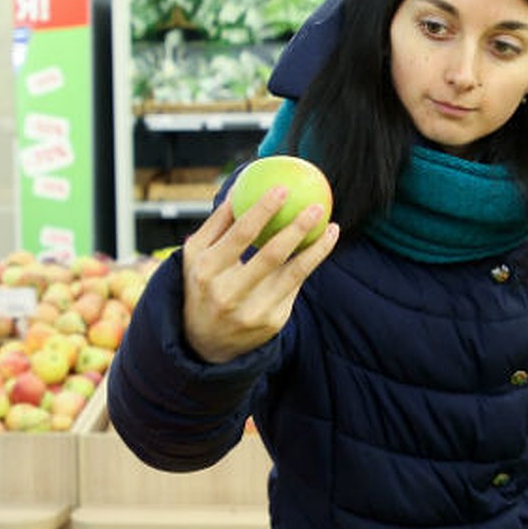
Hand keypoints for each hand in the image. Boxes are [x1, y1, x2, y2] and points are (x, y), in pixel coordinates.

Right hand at [181, 185, 338, 363]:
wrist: (204, 344)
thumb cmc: (202, 285)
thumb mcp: (196, 255)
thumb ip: (217, 223)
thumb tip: (241, 185)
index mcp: (206, 270)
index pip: (240, 235)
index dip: (263, 210)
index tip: (283, 189)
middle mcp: (228, 293)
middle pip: (270, 255)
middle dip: (297, 228)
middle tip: (317, 206)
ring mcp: (252, 311)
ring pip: (293, 273)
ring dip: (317, 248)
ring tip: (331, 226)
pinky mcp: (272, 322)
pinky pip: (295, 286)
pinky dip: (311, 263)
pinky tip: (324, 244)